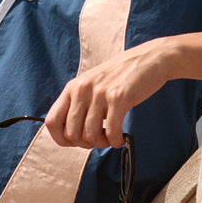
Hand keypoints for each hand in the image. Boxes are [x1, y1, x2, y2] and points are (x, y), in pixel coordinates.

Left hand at [45, 40, 171, 149]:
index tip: (76, 142)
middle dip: (85, 144)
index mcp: (73, 87)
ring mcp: (100, 93)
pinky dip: (115, 141)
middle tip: (99, 139)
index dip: (61, 138)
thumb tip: (70, 134)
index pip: (51, 121)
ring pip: (90, 135)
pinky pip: (111, 132)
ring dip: (101, 144)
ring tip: (111, 138)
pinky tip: (120, 138)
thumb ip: (79, 103)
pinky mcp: (119, 98)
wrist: (150, 58)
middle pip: (71, 133)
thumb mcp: (92, 84)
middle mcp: (82, 89)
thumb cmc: (122, 76)